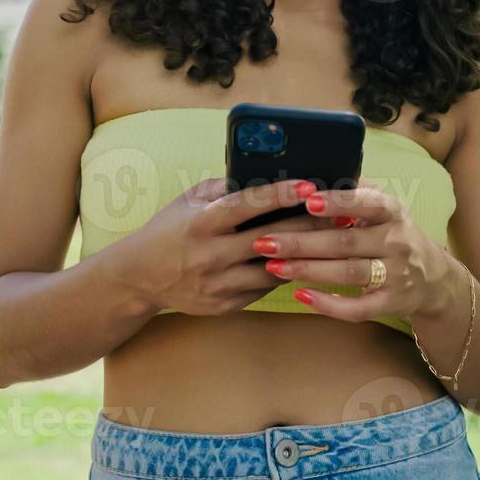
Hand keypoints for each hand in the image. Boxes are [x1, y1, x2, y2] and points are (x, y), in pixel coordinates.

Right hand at [119, 177, 336, 316]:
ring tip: (332, 241)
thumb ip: (223, 188)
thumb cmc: (169, 229)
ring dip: (304, 256)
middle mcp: (210, 254)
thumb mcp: (189, 200)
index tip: (310, 186)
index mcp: (201, 222)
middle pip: (270, 238)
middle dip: (308, 225)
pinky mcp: (224, 305)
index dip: (280, 194)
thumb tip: (263, 174)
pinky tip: (306, 263)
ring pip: (273, 270)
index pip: (247, 205)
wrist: (139, 277)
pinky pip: (263, 289)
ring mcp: (217, 284)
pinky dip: (283, 274)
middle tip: (339, 214)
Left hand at [249, 183, 452, 322]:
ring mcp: (396, 275)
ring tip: (274, 266)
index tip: (307, 201)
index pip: (366, 203)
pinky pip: (358, 308)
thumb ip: (356, 191)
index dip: (337, 203)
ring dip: (308, 270)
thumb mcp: (385, 207)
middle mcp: (397, 241)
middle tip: (266, 241)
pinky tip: (301, 296)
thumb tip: (316, 171)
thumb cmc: (394, 234)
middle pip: (346, 242)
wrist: (433, 278)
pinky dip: (329, 304)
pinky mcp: (390, 303)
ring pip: (348, 273)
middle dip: (303, 242)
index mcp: (392, 212)